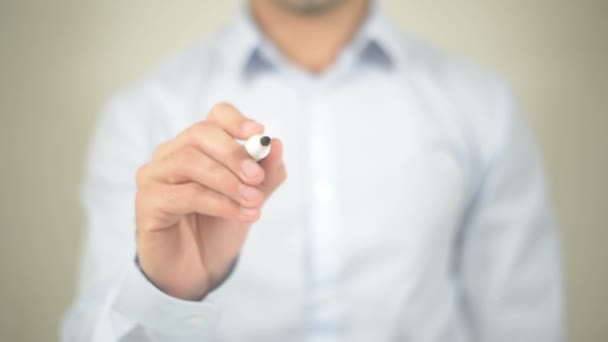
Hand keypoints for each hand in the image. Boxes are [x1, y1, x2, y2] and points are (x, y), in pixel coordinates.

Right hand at [135, 102, 285, 299]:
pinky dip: (220, 203)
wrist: (198, 268)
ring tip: (254, 202)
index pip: (215, 116)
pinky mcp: (147, 201)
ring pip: (190, 161)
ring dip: (228, 181)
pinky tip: (242, 215)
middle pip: (201, 134)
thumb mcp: (252, 197)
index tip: (259, 133)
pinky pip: (186, 194)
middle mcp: (172, 153)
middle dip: (234, 154)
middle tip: (257, 178)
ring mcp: (154, 175)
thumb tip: (277, 145)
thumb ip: (266, 174)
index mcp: (198, 145)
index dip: (237, 120)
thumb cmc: (220, 226)